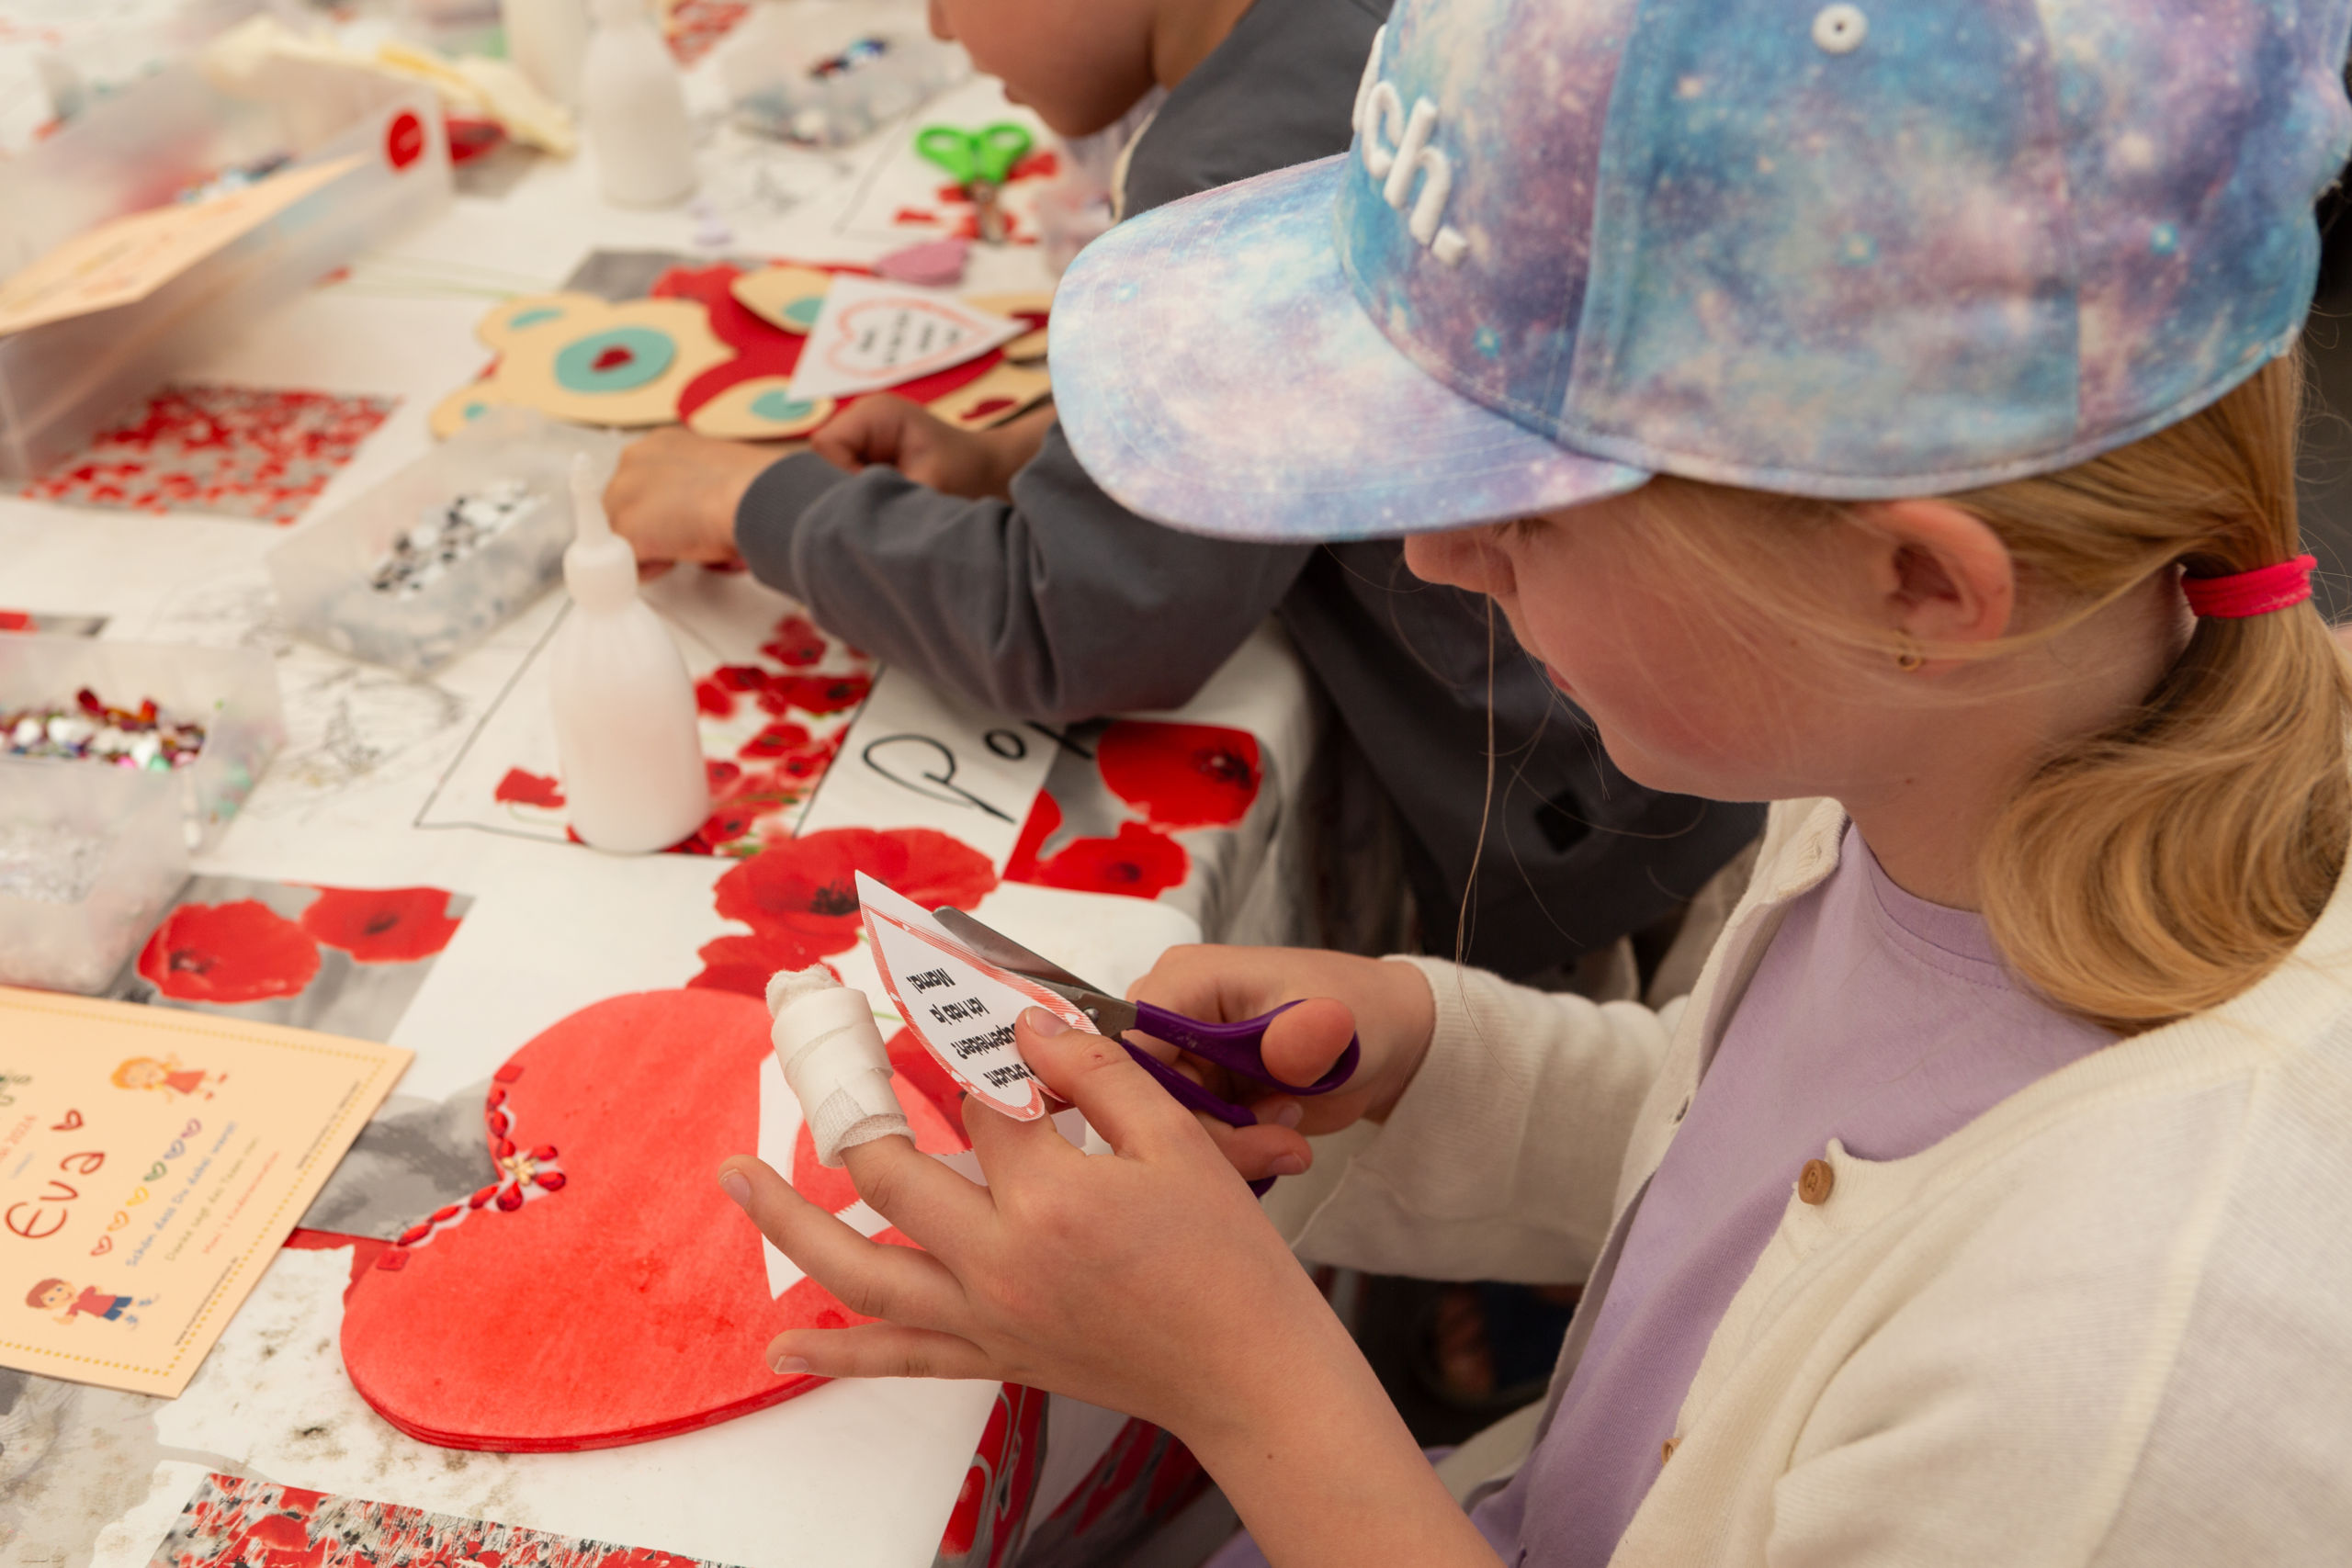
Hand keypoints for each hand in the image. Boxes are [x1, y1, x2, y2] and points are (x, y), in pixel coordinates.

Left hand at [603, 428, 779, 572]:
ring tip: (684, 549)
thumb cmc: (754, 487)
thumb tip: (703, 508)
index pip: (644, 481)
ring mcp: (624, 491)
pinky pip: (623, 560)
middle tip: (685, 537)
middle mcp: (635, 459)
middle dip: (649, 526)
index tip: (683, 517)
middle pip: (623, 505)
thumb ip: (697, 485)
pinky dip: (646, 568)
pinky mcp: (625, 526)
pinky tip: (673, 562)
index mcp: (661, 443)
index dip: (663, 506)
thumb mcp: (720, 472)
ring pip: (620, 531)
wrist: (753, 497)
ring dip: (647, 546)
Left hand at [718, 1006, 1499, 1567]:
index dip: (953, 1040)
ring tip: (732, 1173)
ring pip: (858, 1271)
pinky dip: (833, 1356)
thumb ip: (1096, 1075)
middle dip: (842, 1097)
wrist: (1249, 1373)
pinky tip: (781, 1349)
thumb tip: (1024, 1026)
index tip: (927, 995)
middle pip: (887, 1170)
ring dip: (787, 1220)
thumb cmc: (1225, 1259)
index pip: (975, 1098)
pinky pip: (894, 1359)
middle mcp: (999, 1264)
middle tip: (805, 1040)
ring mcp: (985, 1320)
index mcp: (1049, 1199)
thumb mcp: (1177, 1143)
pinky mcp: (990, 1360)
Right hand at [808, 395, 1052, 499]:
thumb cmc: (965, 471)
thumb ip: (886, 495)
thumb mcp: (928, 484)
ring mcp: (859, 438)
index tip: (877, 502)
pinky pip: (841, 482)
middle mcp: (860, 420)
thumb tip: (848, 519)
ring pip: (827, 476)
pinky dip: (857, 501)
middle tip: (876, 514)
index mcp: (874, 414)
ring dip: (851, 499)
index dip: (842, 480)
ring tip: (884, 511)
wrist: (987, 471)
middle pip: (819, 461)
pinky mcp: (862, 457)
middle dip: (842, 492)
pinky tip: (882, 510)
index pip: (826, 447)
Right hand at [1125, 946, 1435, 1169]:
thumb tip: (1281, 1048)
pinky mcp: (1196, 1093)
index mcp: (1185, 979)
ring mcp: (1180, 1057)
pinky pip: (1190, 1139)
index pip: (1128, 1045)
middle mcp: (1169, 1015)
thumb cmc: (1359, 1014)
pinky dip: (1234, 1153)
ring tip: (1288, 1140)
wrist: (1383, 1042)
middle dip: (1210, 1134)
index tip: (1220, 1130)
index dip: (1155, 1098)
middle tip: (1278, 1145)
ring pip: (1165, 1127)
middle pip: (1144, 1095)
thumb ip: (1304, 1038)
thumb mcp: (1338, 1024)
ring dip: (1230, 1148)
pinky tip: (1278, 1143)